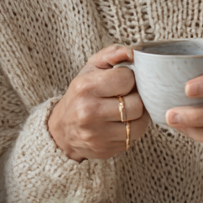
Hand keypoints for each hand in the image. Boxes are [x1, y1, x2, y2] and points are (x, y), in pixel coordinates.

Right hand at [48, 44, 150, 161]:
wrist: (62, 129)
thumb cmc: (80, 94)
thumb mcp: (90, 69)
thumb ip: (112, 54)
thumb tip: (133, 52)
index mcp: (86, 88)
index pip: (127, 79)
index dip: (129, 78)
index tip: (122, 80)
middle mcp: (90, 112)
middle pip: (137, 104)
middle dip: (136, 98)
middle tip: (128, 96)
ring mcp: (98, 134)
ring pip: (140, 124)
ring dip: (138, 116)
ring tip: (128, 109)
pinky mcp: (106, 150)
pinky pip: (133, 139)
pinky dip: (132, 130)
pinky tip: (122, 123)